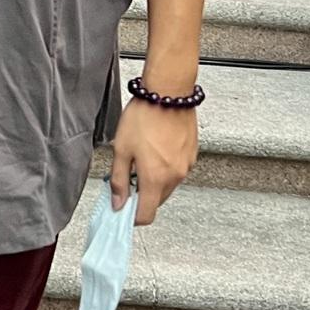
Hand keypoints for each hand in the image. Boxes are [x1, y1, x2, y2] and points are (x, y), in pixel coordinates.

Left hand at [109, 97, 197, 224]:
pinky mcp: (191, 156)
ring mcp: (186, 166)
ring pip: (167, 187)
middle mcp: (174, 176)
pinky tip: (155, 151)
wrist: (168, 93)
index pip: (146, 214)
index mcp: (155, 178)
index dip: (131, 216)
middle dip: (141, 196)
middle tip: (127, 178)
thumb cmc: (143, 117)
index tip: (121, 208)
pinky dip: (165, 169)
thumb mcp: (121, 148)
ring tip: (141, 159)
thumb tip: (118, 202)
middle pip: (157, 202)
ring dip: (153, 182)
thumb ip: (119, 180)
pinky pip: (176, 172)